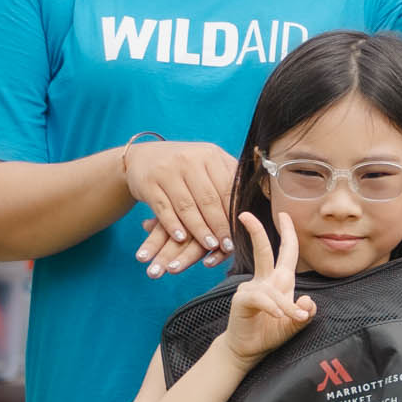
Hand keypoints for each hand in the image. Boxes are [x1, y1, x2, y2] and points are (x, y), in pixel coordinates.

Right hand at [120, 139, 239, 273]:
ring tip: (209, 245)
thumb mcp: (208, 163)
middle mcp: (189, 160)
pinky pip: (163, 208)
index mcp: (210, 155)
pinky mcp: (148, 183)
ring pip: (187, 206)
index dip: (234, 213)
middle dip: (220, 225)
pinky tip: (181, 238)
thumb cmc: (185, 166)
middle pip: (208, 199)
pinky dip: (173, 225)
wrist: (143, 157)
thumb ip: (229, 179)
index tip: (240, 233)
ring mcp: (167, 171)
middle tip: (227, 246)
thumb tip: (258, 203)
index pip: (227, 188)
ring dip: (199, 229)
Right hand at [223, 210, 314, 362]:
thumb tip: (307, 300)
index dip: (288, 233)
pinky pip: (260, 299)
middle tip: (246, 215)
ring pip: (271, 288)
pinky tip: (277, 316)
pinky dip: (273, 307)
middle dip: (256, 231)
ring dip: (284, 304)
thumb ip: (304, 314)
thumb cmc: (269, 333)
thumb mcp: (294, 325)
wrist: (247, 350)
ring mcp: (251, 289)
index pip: (286, 253)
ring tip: (292, 318)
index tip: (284, 215)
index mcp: (279, 282)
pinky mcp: (242, 300)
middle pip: (264, 252)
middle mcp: (265, 281)